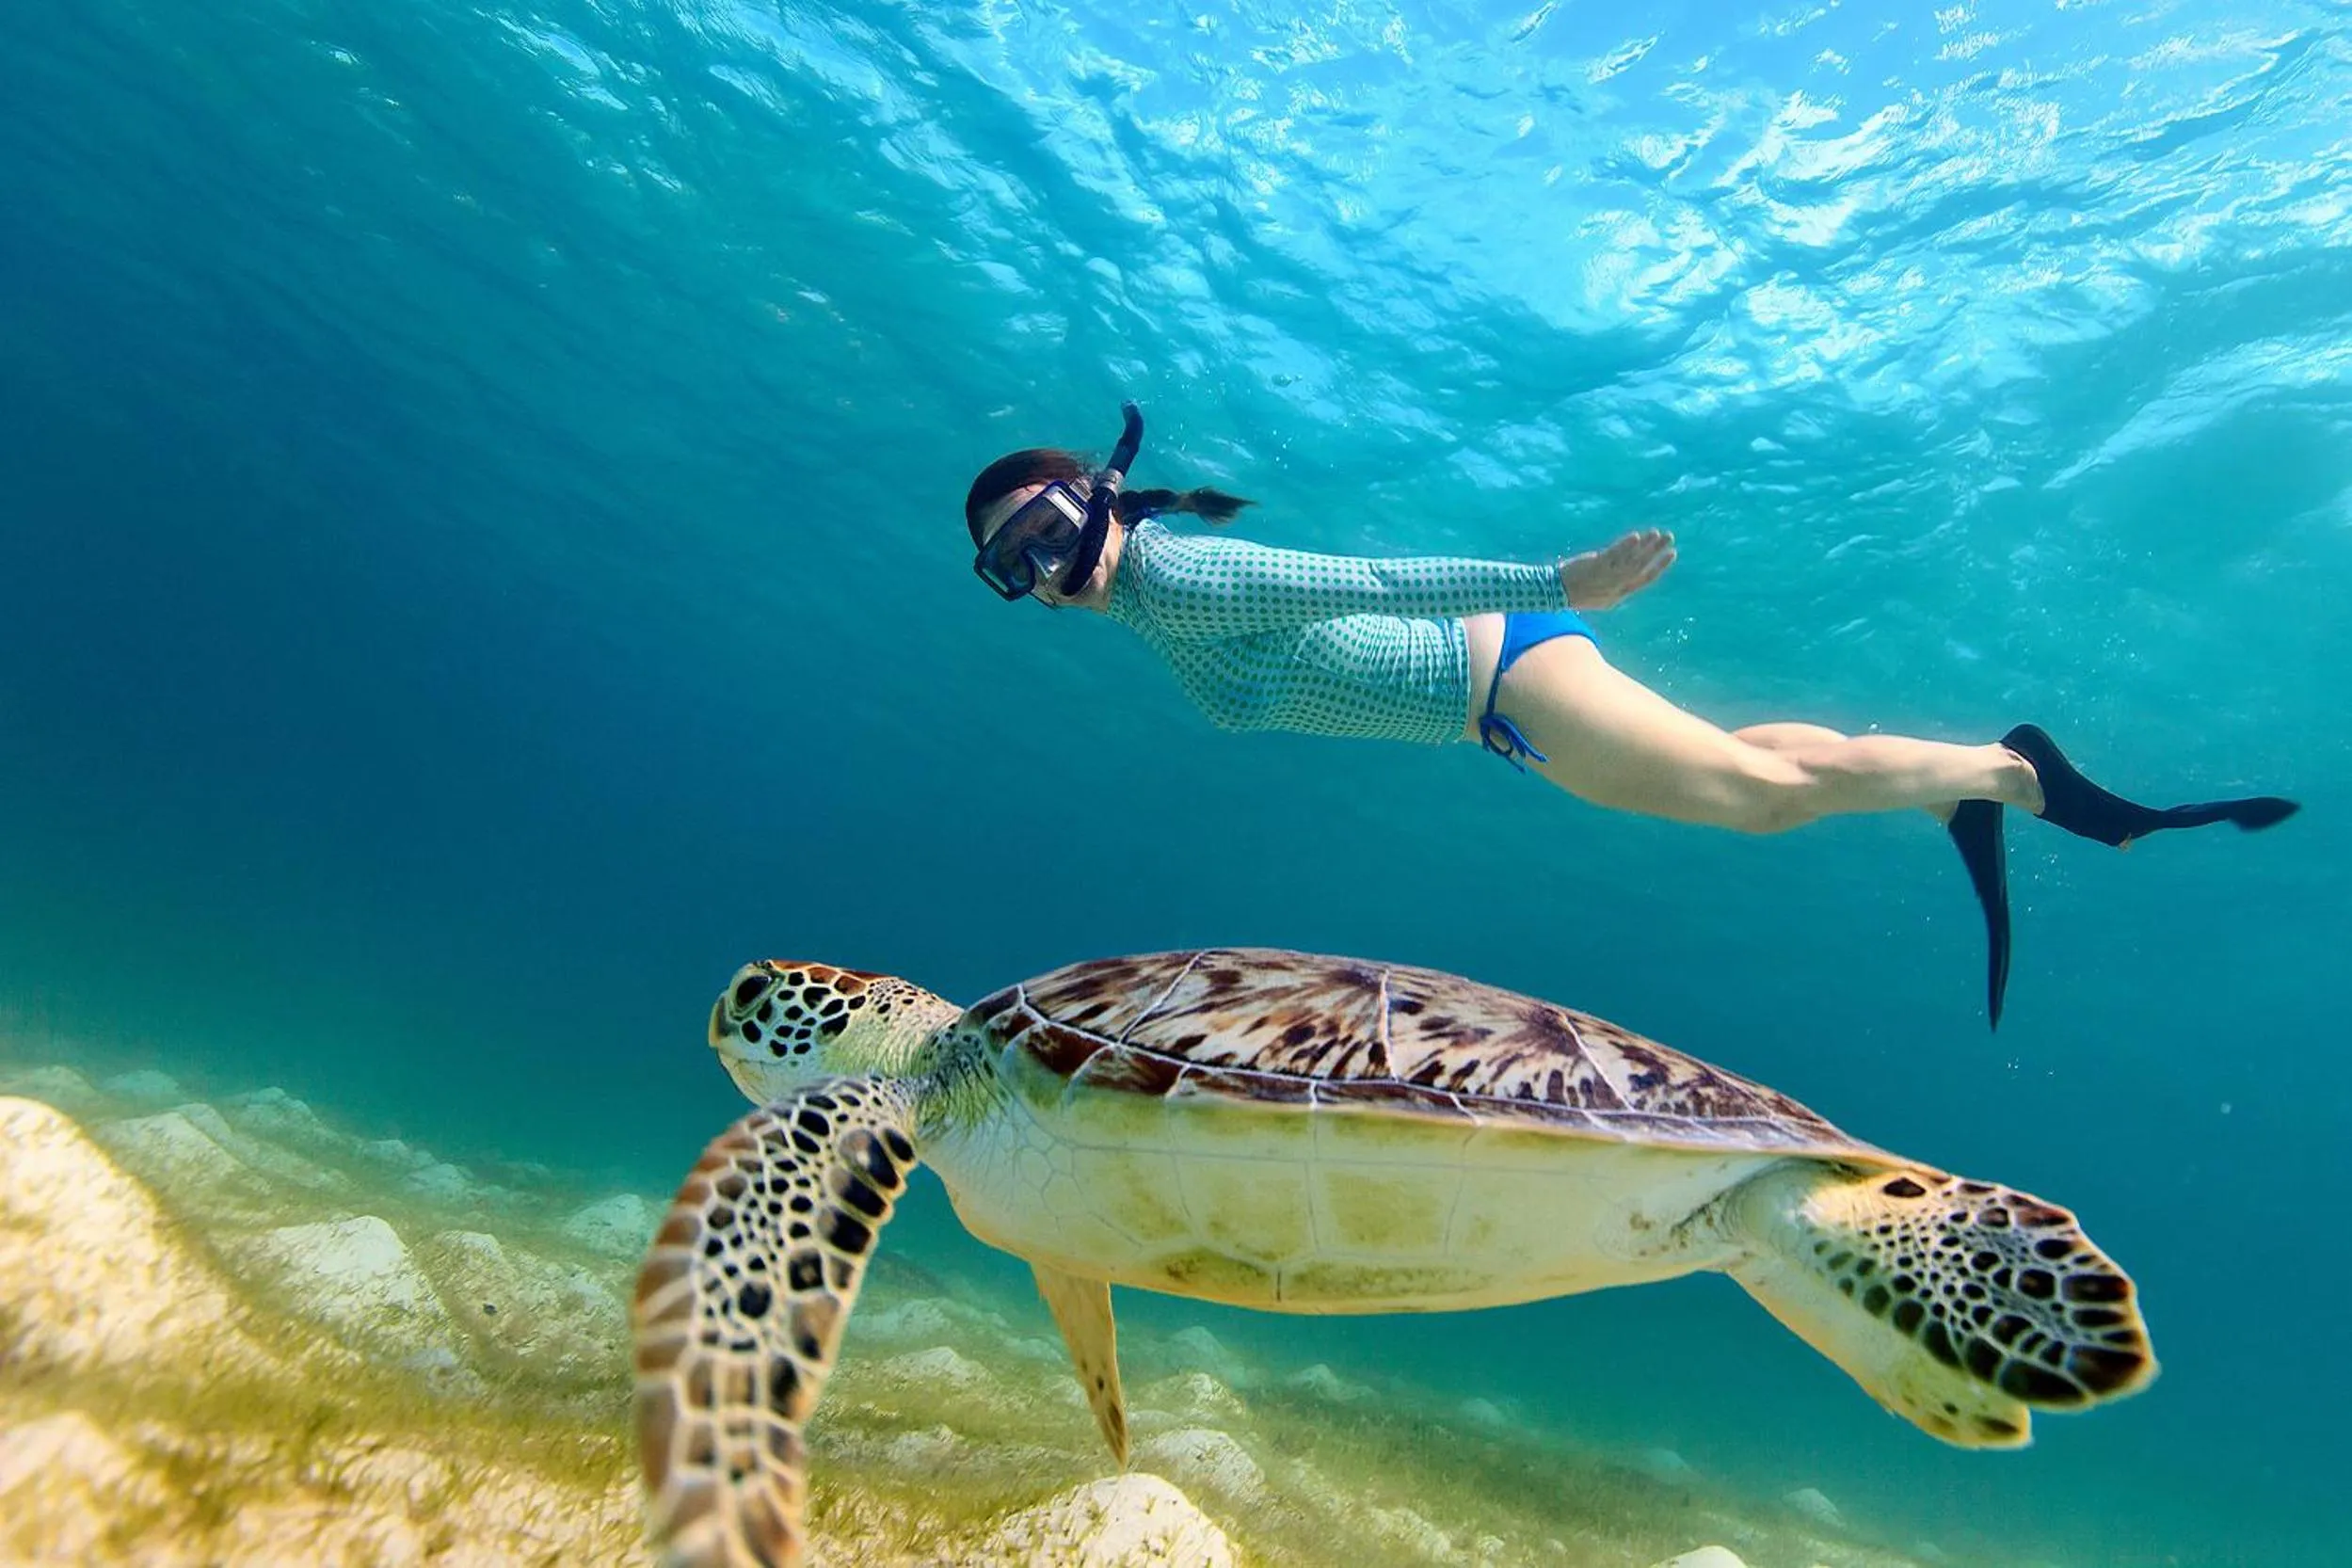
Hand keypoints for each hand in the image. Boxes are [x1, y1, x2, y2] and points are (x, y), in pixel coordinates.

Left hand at [1560, 528, 1674, 609]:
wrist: (1555, 592)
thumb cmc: (1576, 592)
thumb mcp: (1599, 595)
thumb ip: (1614, 585)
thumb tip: (1627, 573)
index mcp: (1619, 595)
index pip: (1645, 579)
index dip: (1660, 566)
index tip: (1672, 553)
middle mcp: (1616, 587)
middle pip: (1642, 566)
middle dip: (1657, 552)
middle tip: (1670, 537)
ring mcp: (1606, 576)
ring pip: (1631, 560)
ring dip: (1646, 545)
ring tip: (1657, 533)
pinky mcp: (1596, 566)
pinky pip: (1615, 554)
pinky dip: (1626, 546)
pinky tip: (1637, 536)